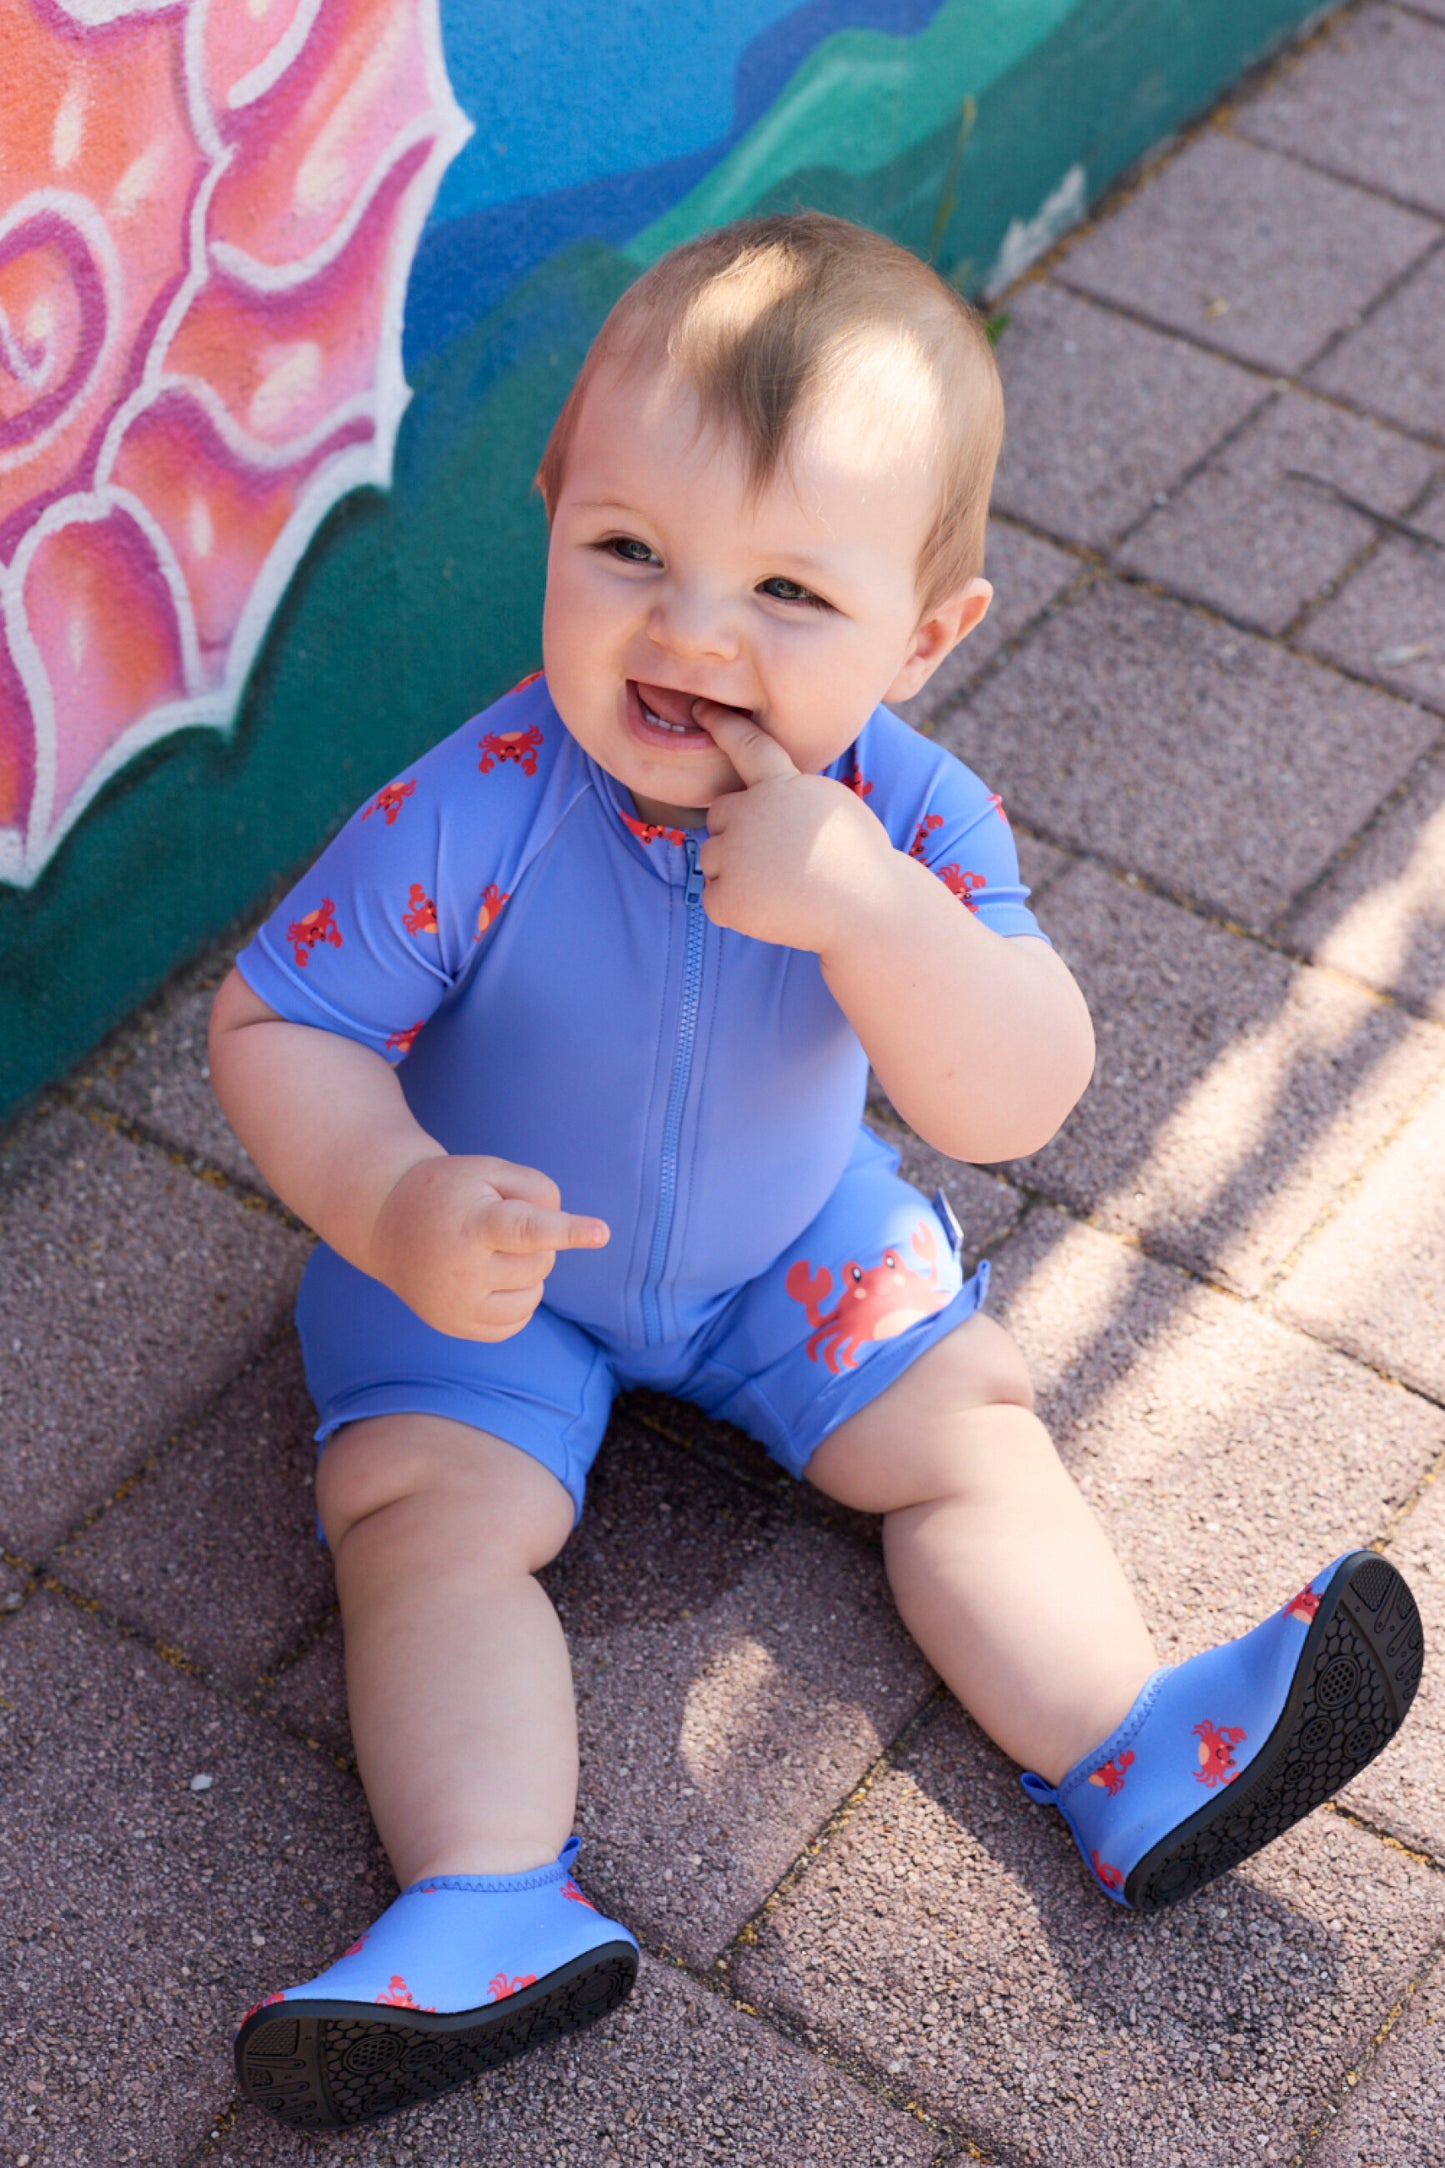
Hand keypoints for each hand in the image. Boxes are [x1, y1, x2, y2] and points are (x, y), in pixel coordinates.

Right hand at [369, 1154, 608, 1340]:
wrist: (387, 1223)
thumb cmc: (451, 1191)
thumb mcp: (489, 1170)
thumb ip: (538, 1191)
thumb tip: (566, 1232)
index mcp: (472, 1225)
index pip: (527, 1230)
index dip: (568, 1231)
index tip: (602, 1233)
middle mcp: (462, 1272)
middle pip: (540, 1261)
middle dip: (535, 1242)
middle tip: (495, 1224)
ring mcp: (458, 1306)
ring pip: (533, 1294)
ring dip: (527, 1271)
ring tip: (491, 1250)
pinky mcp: (456, 1327)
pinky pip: (516, 1321)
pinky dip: (517, 1299)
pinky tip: (491, 1276)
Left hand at [691, 701, 895, 952]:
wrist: (867, 909)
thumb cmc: (860, 861)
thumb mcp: (833, 805)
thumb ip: (793, 795)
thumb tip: (761, 800)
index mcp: (782, 787)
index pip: (748, 747)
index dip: (724, 727)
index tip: (702, 709)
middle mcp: (750, 813)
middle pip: (719, 815)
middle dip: (736, 833)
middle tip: (778, 859)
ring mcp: (734, 855)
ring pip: (712, 859)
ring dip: (735, 872)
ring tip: (782, 886)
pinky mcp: (726, 897)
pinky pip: (713, 898)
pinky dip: (736, 908)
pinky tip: (772, 910)